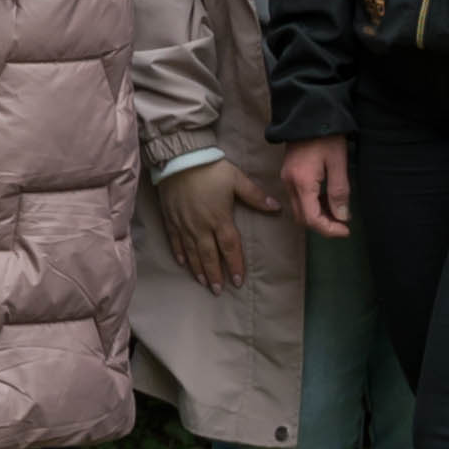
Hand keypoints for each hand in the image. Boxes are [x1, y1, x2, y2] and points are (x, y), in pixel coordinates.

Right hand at [153, 157, 251, 292]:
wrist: (180, 158)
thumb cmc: (211, 169)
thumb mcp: (237, 179)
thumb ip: (256, 196)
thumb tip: (277, 208)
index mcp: (220, 218)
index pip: (230, 247)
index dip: (235, 265)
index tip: (238, 281)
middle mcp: (202, 226)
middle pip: (209, 256)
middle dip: (215, 274)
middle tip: (218, 291)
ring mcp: (185, 224)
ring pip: (192, 252)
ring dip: (198, 269)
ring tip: (203, 283)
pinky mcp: (171, 219)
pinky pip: (175, 241)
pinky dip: (179, 253)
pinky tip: (182, 263)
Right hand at [279, 137, 353, 239]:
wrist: (308, 113)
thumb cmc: (327, 136)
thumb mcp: (338, 163)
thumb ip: (339, 192)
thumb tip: (342, 217)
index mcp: (302, 183)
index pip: (312, 218)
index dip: (329, 229)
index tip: (346, 230)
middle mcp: (289, 184)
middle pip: (302, 217)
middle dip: (323, 225)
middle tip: (343, 224)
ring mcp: (286, 179)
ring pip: (299, 210)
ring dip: (317, 216)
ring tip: (337, 212)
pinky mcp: (288, 175)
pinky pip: (297, 199)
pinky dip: (312, 206)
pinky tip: (327, 200)